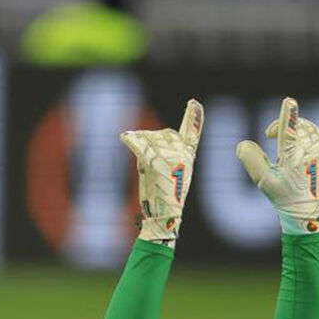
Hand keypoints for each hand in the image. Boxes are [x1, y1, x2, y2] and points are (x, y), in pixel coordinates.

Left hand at [120, 99, 203, 243]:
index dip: (194, 116)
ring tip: (132, 147)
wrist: (163, 216)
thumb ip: (160, 151)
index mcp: (189, 155)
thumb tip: (143, 137)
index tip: (193, 102)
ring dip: (138, 142)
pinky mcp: (158, 164)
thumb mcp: (164, 169)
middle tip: (139, 149)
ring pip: (151, 140)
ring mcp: (172, 158)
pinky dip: (132, 141)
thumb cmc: (161, 195)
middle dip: (148, 139)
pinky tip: (124, 137)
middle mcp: (184, 154)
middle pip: (163, 134)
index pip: (192, 132)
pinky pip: (142, 148)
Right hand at [235, 97, 318, 233]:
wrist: (303, 208)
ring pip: (306, 126)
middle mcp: (308, 153)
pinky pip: (315, 132)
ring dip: (291, 126)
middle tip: (269, 135)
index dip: (288, 115)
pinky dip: (303, 130)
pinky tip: (296, 137)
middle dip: (280, 124)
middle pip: (295, 125)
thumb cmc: (281, 195)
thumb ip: (250, 160)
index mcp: (291, 159)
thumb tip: (242, 143)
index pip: (289, 132)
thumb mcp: (262, 181)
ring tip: (280, 137)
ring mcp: (318, 152)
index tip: (289, 100)